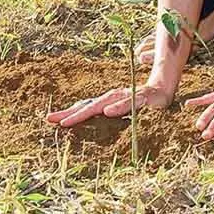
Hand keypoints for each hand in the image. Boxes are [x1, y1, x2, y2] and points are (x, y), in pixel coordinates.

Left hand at [46, 84, 172, 127]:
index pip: (85, 106)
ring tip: (71, 120)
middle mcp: (114, 96)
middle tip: (53, 120)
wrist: (163, 90)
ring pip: (104, 103)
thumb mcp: (122, 111)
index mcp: (107, 101)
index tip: (49, 119)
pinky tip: (108, 112)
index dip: (68, 112)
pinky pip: (129, 102)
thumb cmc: (139, 102)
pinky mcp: (142, 98)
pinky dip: (118, 107)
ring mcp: (127, 96)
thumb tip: (91, 123)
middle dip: (70, 113)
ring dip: (87, 111)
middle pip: (89, 105)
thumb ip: (108, 117)